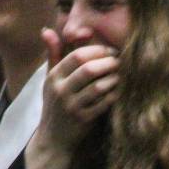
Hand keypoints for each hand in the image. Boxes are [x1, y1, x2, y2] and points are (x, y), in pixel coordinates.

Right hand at [36, 31, 119, 152]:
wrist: (53, 138)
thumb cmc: (55, 103)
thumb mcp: (50, 79)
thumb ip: (53, 54)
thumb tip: (47, 30)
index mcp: (54, 77)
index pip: (77, 56)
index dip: (97, 50)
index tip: (110, 50)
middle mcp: (61, 91)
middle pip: (88, 69)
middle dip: (107, 62)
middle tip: (119, 61)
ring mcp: (72, 107)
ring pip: (98, 87)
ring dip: (113, 79)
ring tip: (121, 75)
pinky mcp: (84, 120)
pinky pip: (103, 104)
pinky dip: (113, 95)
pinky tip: (119, 90)